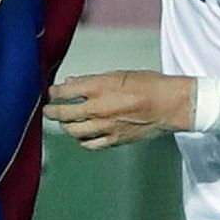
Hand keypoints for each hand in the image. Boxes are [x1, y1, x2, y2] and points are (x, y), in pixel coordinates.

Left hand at [45, 71, 194, 148]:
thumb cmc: (149, 85)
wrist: (170, 104)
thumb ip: (93, 80)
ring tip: (65, 123)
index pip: (65, 92)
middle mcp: (99, 108)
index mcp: (99, 88)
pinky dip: (82, 140)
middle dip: (52, 112)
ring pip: (74, 131)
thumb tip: (73, 83)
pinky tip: (82, 136)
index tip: (51, 93)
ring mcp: (105, 127)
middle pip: (64, 115)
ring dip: (66, 127)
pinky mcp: (114, 140)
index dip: (54, 93)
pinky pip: (90, 145)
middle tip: (48, 111)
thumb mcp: (119, 74)